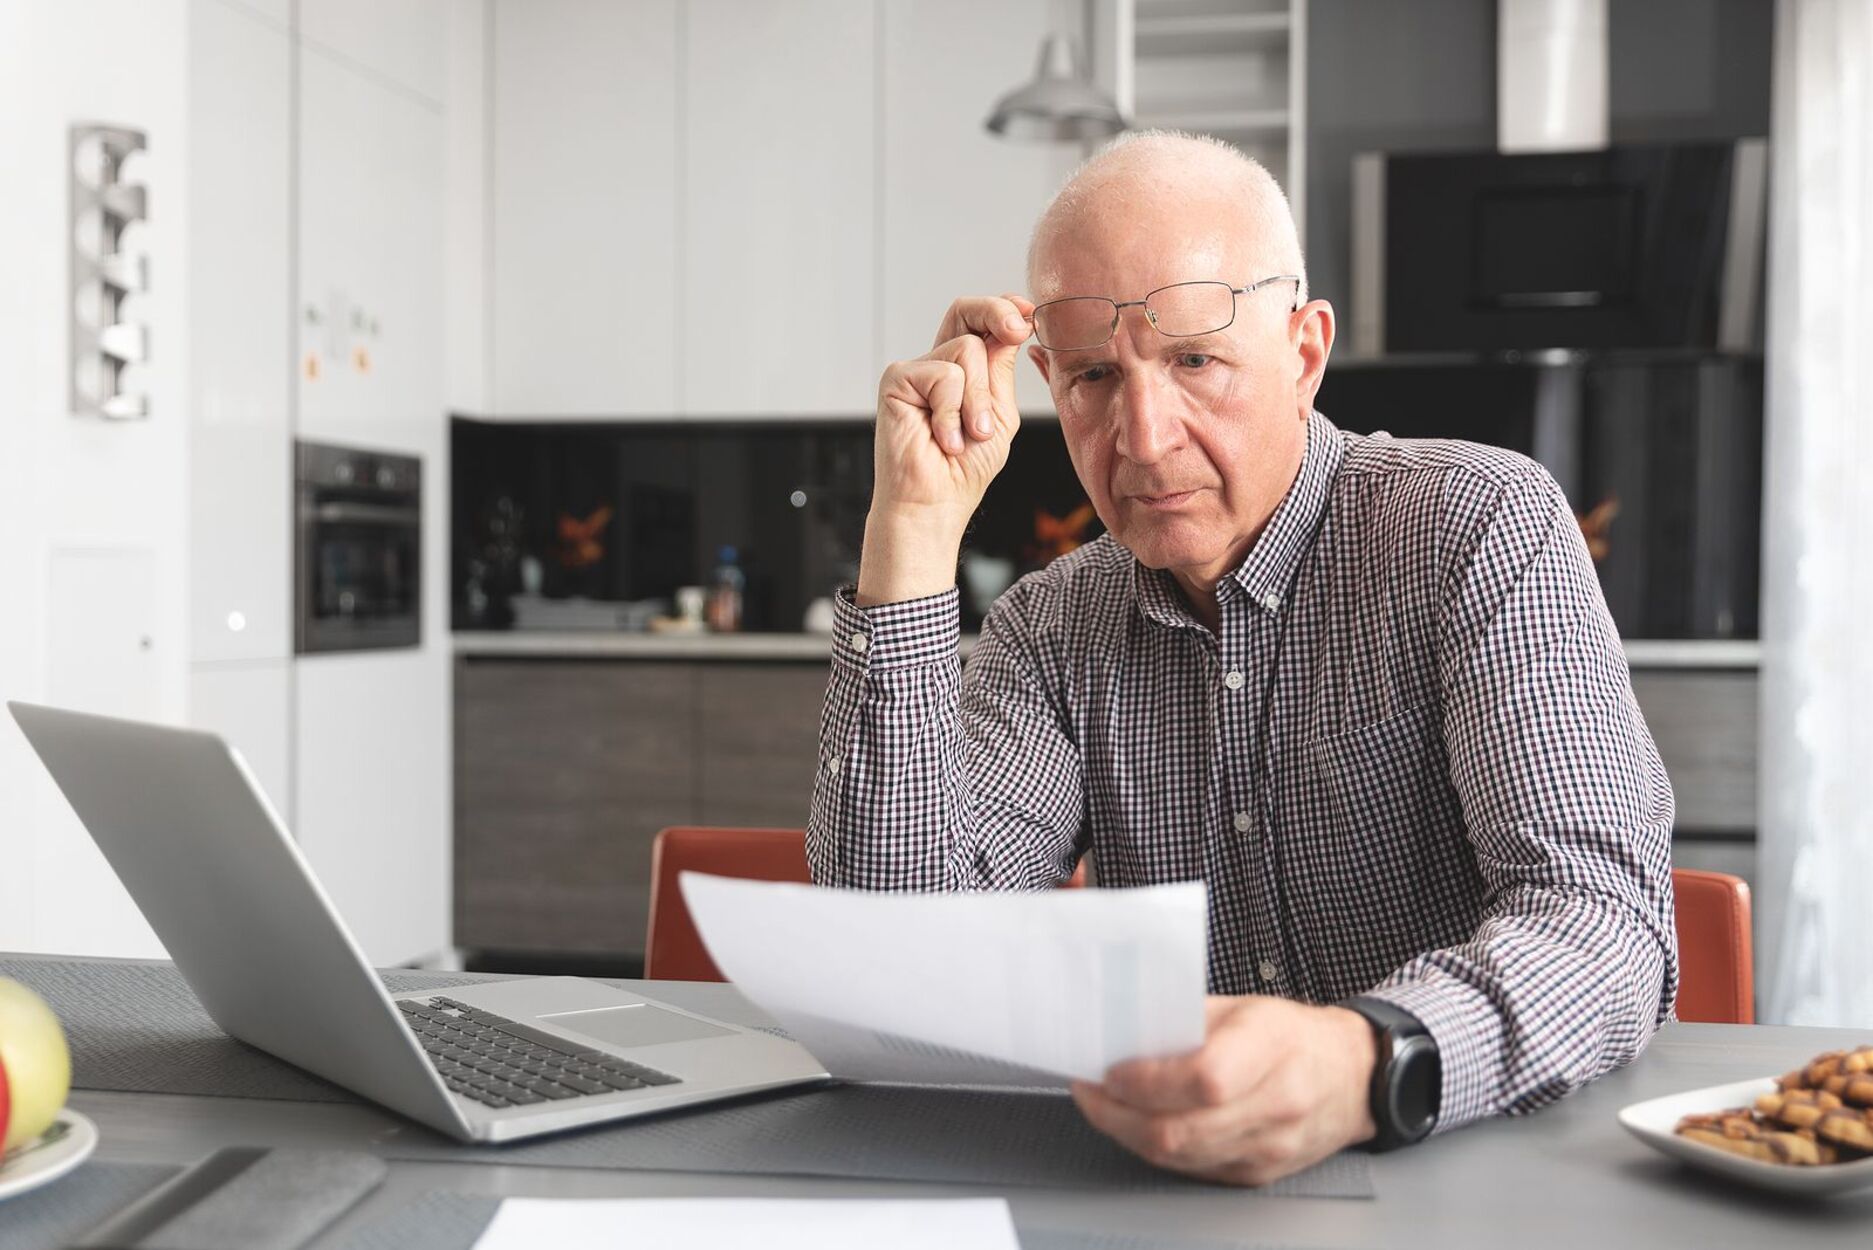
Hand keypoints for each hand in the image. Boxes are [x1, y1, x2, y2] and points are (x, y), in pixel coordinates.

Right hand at [858, 294, 1033, 605]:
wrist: (935, 503)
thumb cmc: (966, 469)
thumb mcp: (1000, 414)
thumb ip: (1001, 370)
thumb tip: (1015, 325)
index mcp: (963, 369)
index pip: (981, 322)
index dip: (1006, 308)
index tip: (1031, 317)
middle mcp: (937, 363)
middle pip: (966, 311)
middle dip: (998, 312)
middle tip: (1018, 330)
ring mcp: (916, 370)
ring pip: (966, 350)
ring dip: (979, 400)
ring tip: (971, 435)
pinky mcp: (897, 379)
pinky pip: (944, 375)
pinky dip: (953, 411)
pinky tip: (945, 439)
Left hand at [1071, 997, 1378, 1186]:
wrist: (1350, 1076)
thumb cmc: (1291, 1034)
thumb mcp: (1240, 1006)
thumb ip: (1182, 1017)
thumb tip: (1120, 1030)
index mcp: (1272, 1046)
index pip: (1204, 1079)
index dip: (1147, 1080)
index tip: (1111, 1070)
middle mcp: (1277, 1103)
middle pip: (1180, 1130)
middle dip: (1117, 1114)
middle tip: (1090, 1091)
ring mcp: (1269, 1147)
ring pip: (1179, 1156)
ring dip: (1127, 1133)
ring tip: (1105, 1105)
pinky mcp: (1258, 1174)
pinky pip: (1191, 1168)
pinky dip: (1155, 1148)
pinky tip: (1138, 1124)